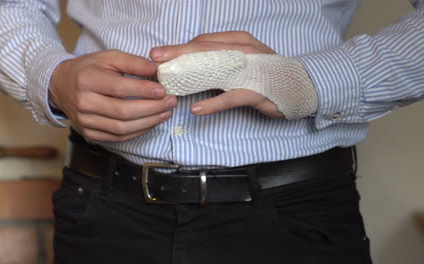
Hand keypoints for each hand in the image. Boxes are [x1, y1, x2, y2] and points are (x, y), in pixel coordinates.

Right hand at [49, 50, 176, 141]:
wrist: (61, 86)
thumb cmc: (88, 70)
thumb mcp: (108, 57)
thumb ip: (133, 63)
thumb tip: (157, 68)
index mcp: (86, 80)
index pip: (119, 88)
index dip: (143, 90)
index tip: (163, 90)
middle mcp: (84, 103)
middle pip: (123, 111)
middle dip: (152, 108)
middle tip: (170, 102)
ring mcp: (86, 122)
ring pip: (122, 128)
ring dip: (149, 122)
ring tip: (166, 112)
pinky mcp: (90, 134)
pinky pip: (119, 137)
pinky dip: (139, 131)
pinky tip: (152, 122)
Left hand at [150, 31, 283, 118]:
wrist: (300, 87)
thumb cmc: (266, 74)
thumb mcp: (242, 60)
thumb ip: (220, 59)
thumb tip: (190, 64)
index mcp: (238, 40)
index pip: (203, 41)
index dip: (179, 46)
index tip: (158, 54)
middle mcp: (243, 50)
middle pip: (204, 50)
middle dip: (177, 54)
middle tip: (155, 61)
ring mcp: (250, 70)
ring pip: (215, 69)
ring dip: (189, 75)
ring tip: (169, 83)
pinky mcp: (256, 91)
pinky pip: (231, 97)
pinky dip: (213, 104)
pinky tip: (197, 110)